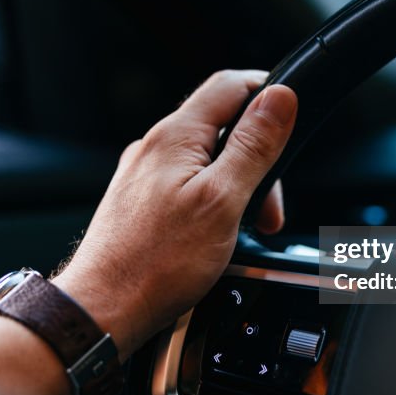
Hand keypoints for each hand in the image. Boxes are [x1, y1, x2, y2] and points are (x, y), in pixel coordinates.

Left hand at [53, 70, 297, 357]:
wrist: (103, 309)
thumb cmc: (156, 262)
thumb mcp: (223, 200)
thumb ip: (253, 145)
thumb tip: (279, 97)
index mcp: (176, 136)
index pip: (229, 85)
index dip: (267, 91)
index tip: (292, 118)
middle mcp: (155, 148)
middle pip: (222, 127)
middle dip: (258, 159)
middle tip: (270, 209)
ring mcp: (144, 175)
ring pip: (206, 160)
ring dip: (238, 186)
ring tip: (244, 229)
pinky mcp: (140, 202)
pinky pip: (187, 185)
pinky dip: (213, 202)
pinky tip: (216, 236)